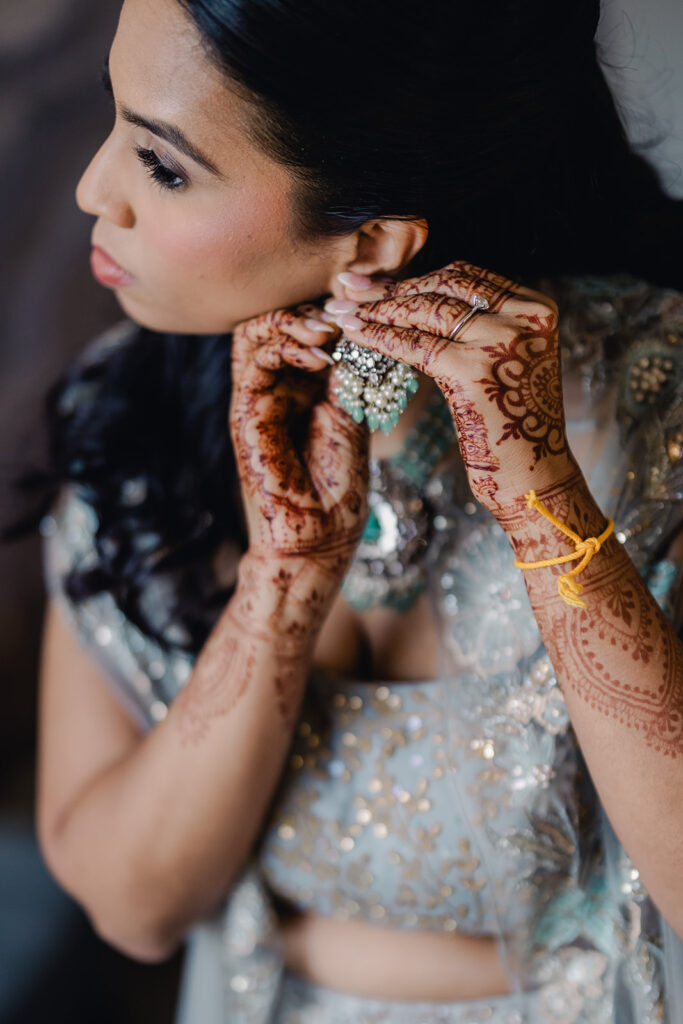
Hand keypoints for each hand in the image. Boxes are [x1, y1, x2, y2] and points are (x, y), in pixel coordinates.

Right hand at [230, 301, 368, 628]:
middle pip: (278, 319)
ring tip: (328, 329)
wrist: (320, 537)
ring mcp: (257, 398)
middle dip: (312, 305)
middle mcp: (276, 386)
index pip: (305, 325)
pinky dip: (285, 344)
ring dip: (294, 319)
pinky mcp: (245, 414)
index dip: (331, 304)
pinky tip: (318, 354)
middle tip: (344, 306)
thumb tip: (360, 318)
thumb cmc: (340, 487)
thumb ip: (351, 369)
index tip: (365, 296)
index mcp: (303, 386)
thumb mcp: (355, 414)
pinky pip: (253, 360)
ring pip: (256, 330)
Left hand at [331, 260, 576, 512]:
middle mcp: (524, 319)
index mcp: (537, 309)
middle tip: (349, 288)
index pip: (465, 278)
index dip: (415, 277)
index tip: (377, 281)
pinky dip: (380, 337)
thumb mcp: (508, 361)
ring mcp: (501, 342)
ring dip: (377, 309)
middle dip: (390, 288)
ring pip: (425, 311)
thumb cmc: (513, 424)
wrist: (535, 476)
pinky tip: (354, 334)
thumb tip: (413, 296)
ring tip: (342, 311)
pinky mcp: (472, 371)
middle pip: (442, 288)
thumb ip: (479, 327)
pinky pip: (414, 345)